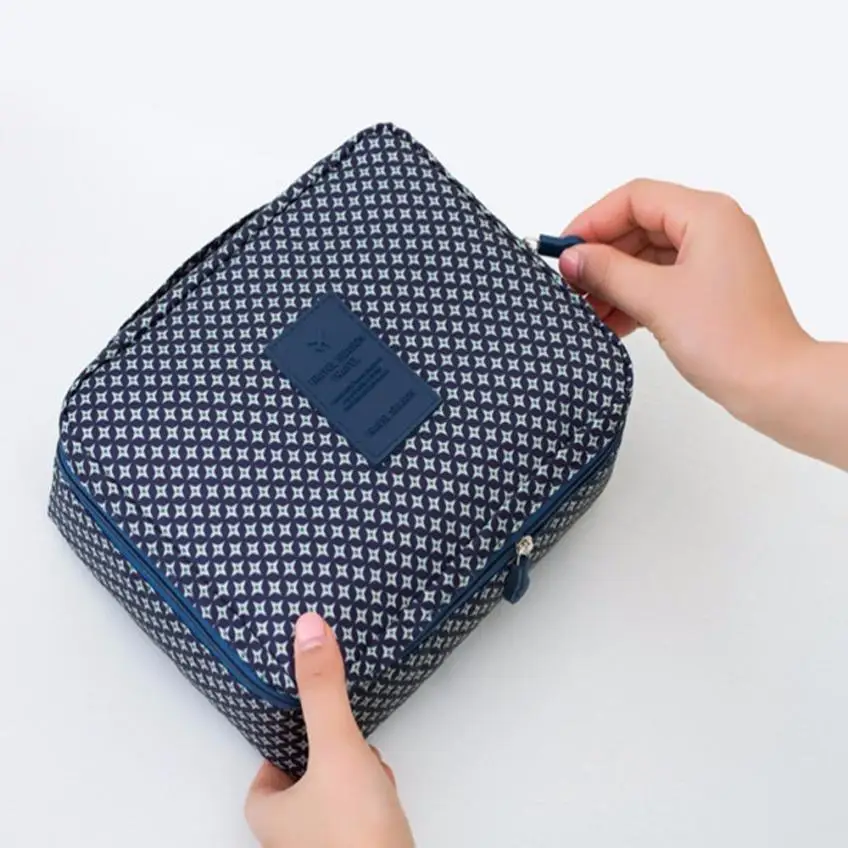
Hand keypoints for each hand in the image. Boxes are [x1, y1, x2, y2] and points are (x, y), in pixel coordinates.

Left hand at [245, 613, 413, 847]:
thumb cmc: (353, 831)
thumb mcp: (336, 748)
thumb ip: (324, 691)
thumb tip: (307, 628)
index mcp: (269, 817)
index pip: (267, 774)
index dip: (287, 748)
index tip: (309, 728)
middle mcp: (291, 841)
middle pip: (307, 782)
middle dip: (334, 760)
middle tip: (350, 748)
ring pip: (337, 799)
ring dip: (359, 778)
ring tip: (374, 776)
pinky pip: (359, 820)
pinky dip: (374, 803)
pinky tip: (388, 802)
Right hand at [558, 179, 847, 469]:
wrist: (772, 384)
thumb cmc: (729, 339)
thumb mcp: (655, 299)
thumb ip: (608, 272)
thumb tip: (572, 257)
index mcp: (707, 215)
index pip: (635, 198)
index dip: (593, 220)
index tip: (564, 249)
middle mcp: (713, 229)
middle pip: (639, 225)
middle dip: (601, 255)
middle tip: (569, 283)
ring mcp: (712, 260)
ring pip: (646, 256)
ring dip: (613, 281)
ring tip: (584, 309)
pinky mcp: (709, 289)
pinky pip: (659, 280)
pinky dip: (632, 296)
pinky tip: (608, 321)